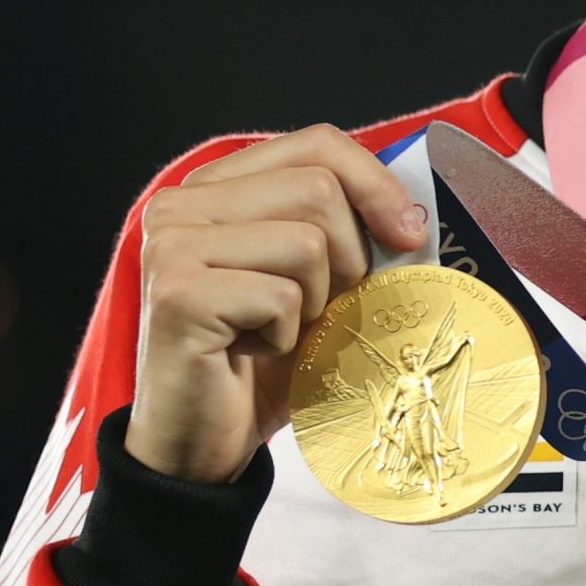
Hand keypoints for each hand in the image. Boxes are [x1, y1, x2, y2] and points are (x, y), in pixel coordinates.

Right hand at [126, 126, 429, 483]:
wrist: (199, 443)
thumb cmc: (258, 360)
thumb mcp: (315, 280)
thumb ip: (346, 229)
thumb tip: (413, 215)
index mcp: (215, 185)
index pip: (316, 143)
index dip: (375, 183)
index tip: (407, 234)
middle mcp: (182, 202)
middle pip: (319, 187)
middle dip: (348, 256)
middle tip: (322, 306)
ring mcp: (172, 245)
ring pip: (307, 241)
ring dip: (314, 301)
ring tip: (278, 330)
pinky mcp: (177, 294)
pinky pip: (281, 296)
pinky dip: (286, 336)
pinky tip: (251, 353)